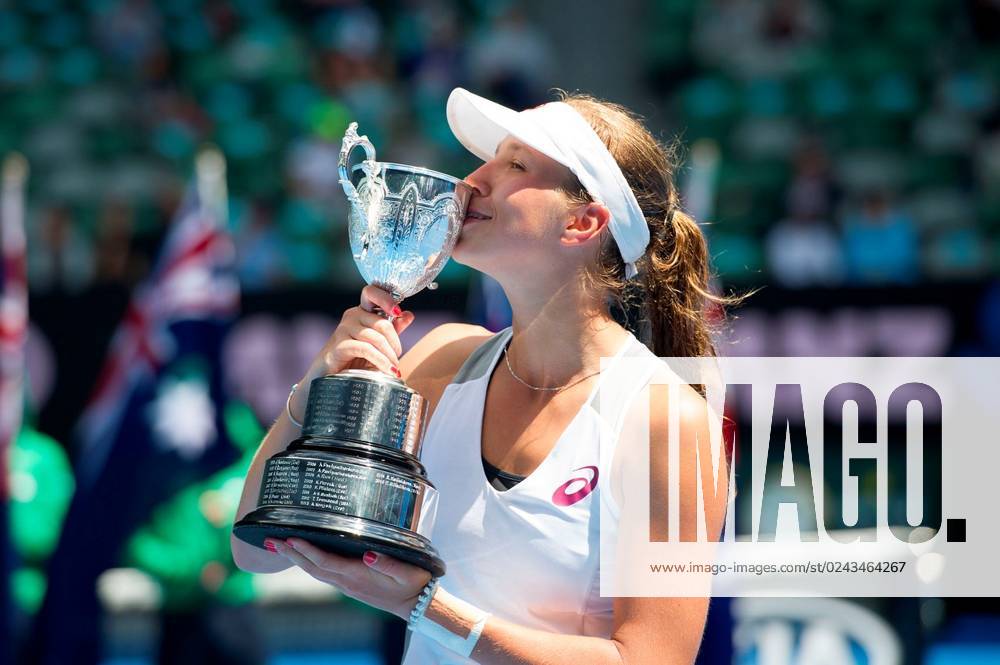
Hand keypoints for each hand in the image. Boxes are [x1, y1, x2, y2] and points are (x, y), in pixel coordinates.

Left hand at [267, 538, 431, 618]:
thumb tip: (368, 555)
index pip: (326, 562)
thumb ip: (388, 563)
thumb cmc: (414, 583)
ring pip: (315, 571)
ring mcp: (347, 585)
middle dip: (291, 554)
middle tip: (272, 541)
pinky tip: (302, 556)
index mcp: (358, 575)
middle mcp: (348, 582)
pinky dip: (308, 563)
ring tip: (279, 546)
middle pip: (313, 568)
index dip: (307, 550)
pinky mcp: (350, 585)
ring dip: (296, 559)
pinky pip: (324, 573)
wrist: (415, 605)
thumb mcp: (407, 572)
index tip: (291, 539)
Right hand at [291, 285, 415, 417]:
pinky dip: (381, 361)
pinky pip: (366, 349)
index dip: (386, 298)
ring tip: (394, 369)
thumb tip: (408, 314)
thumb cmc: (353, 361)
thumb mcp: (377, 345)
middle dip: (395, 342)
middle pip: (382, 322)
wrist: (329, 380)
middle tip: (397, 358)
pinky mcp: (339, 345)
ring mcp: (343, 330)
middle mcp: (351, 317)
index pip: (371, 293)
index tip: (398, 312)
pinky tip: (389, 371)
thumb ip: (392, 330)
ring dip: (390, 356)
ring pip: (376, 337)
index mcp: (361, 312)